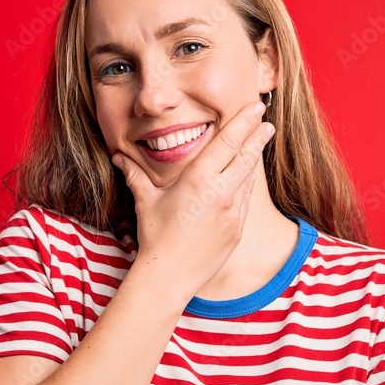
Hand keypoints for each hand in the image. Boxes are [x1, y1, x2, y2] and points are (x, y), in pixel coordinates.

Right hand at [111, 101, 274, 299]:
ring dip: (253, 159)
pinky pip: (245, 200)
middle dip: (258, 136)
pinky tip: (245, 178)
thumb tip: (118, 157)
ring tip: (258, 144)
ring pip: (248, 178)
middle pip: (246, 156)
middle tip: (266, 121)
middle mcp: (221, 192)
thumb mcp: (145, 201)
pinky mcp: (238, 229)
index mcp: (199, 180)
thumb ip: (135, 175)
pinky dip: (246, 185)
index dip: (244, 122)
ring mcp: (233, 212)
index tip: (254, 108)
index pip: (227, 143)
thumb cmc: (155, 236)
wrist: (171, 276)